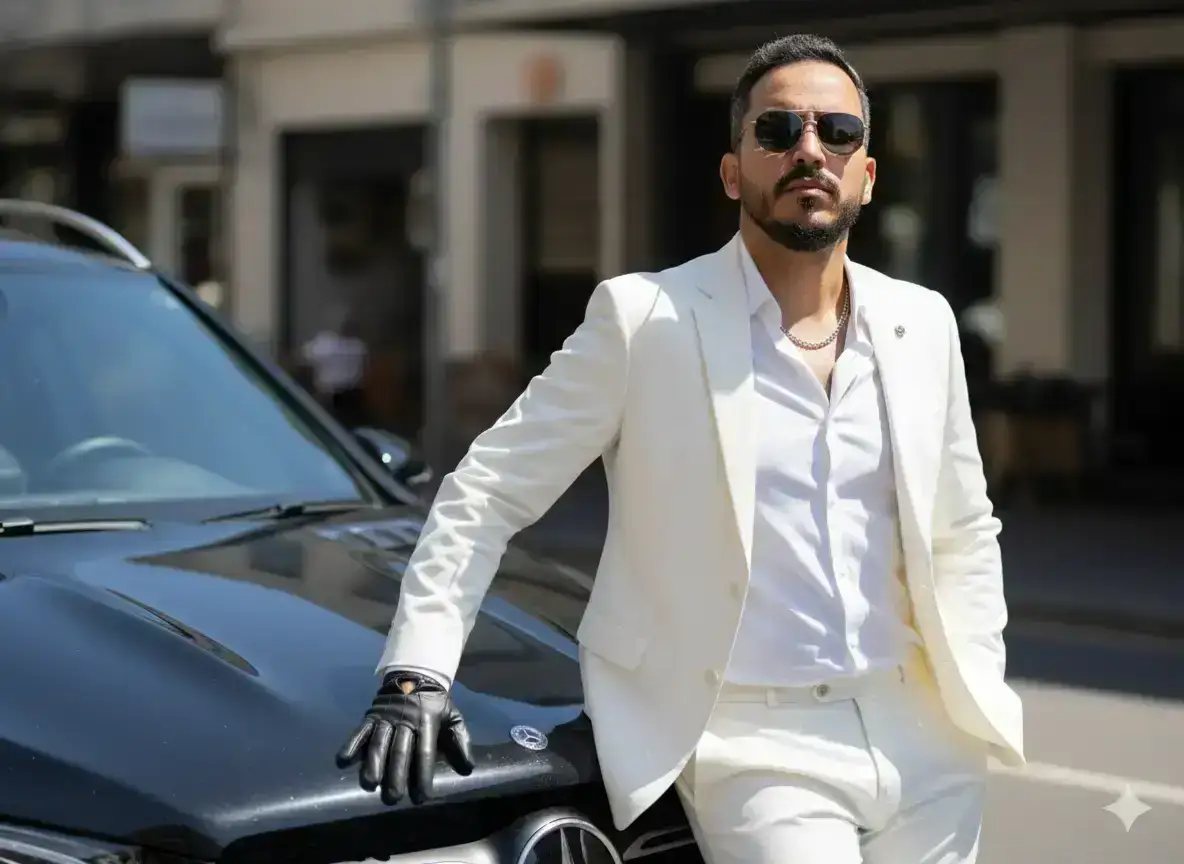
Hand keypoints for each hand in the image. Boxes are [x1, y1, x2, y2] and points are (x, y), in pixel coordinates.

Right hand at [336, 670, 474, 804]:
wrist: (414, 675)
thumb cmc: (434, 704)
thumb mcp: (452, 717)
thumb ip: (460, 742)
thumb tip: (467, 769)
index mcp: (427, 722)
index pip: (425, 752)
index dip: (423, 775)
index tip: (422, 797)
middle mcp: (405, 721)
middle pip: (399, 751)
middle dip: (395, 776)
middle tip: (392, 799)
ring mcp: (386, 718)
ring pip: (378, 743)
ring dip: (372, 764)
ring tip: (369, 785)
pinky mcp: (370, 716)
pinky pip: (359, 731)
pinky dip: (350, 744)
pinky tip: (342, 762)